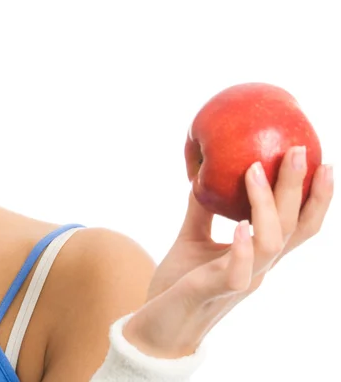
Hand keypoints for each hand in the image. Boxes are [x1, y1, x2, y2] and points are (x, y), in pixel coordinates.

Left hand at [123, 146, 333, 358]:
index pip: (296, 225)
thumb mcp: (192, 237)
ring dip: (265, 206)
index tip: (319, 160)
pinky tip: (240, 226)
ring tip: (254, 170)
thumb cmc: (179, 283)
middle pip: (292, 229)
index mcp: (257, 255)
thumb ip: (202, 210)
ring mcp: (240, 281)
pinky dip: (242, 249)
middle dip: (299, 189)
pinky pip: (239, 274)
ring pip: (271, 246)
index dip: (313, 196)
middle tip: (296, 150)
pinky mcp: (215, 292)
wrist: (158, 327)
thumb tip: (202, 173)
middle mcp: (258, 268)